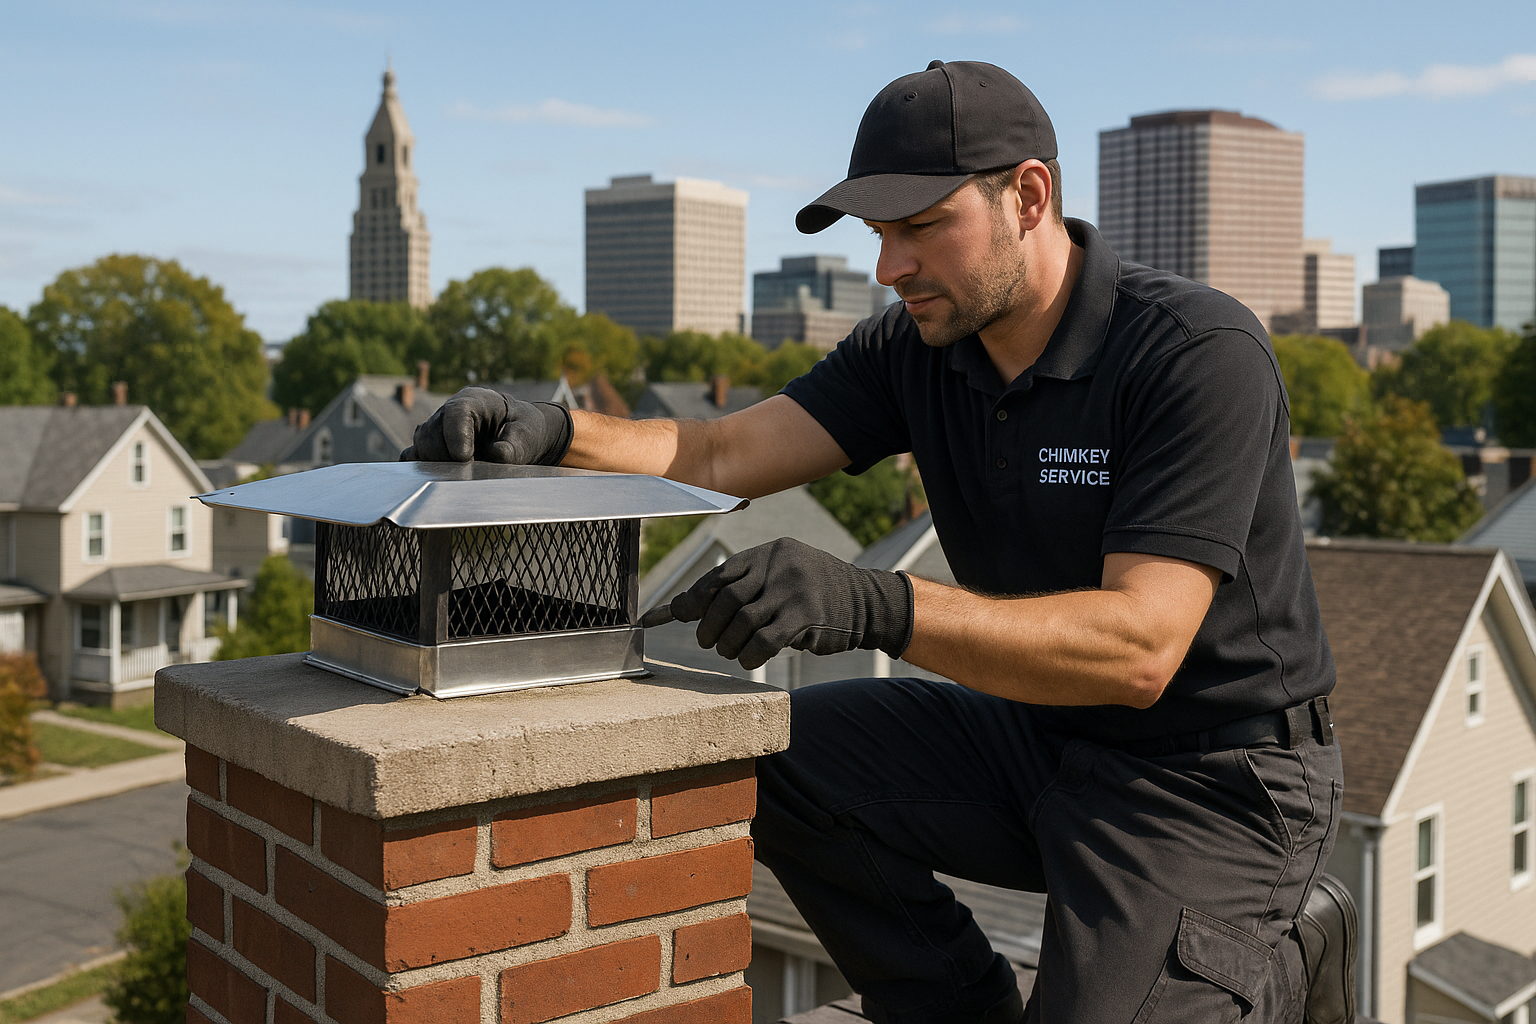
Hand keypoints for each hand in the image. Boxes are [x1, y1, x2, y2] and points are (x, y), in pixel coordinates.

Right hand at [398, 387, 572, 464]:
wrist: (518, 434)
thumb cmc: (523, 429)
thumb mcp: (527, 434)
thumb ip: (514, 446)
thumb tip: (497, 455)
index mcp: (474, 400)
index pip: (455, 412)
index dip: (456, 435)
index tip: (465, 458)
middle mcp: (449, 412)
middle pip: (431, 432)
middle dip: (446, 455)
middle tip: (469, 469)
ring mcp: (436, 429)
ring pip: (421, 446)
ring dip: (436, 464)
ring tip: (461, 474)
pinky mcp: (430, 447)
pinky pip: (413, 457)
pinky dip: (422, 469)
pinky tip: (440, 478)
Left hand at [667, 537, 913, 670]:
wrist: (865, 601)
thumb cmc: (811, 592)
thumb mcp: (778, 576)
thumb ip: (738, 586)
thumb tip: (681, 607)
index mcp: (768, 552)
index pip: (720, 575)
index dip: (694, 598)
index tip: (677, 615)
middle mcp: (779, 565)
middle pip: (727, 599)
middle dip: (710, 625)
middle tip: (707, 642)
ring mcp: (794, 590)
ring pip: (743, 622)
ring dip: (728, 643)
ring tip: (729, 652)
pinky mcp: (807, 616)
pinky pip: (765, 640)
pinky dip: (750, 654)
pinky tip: (748, 659)